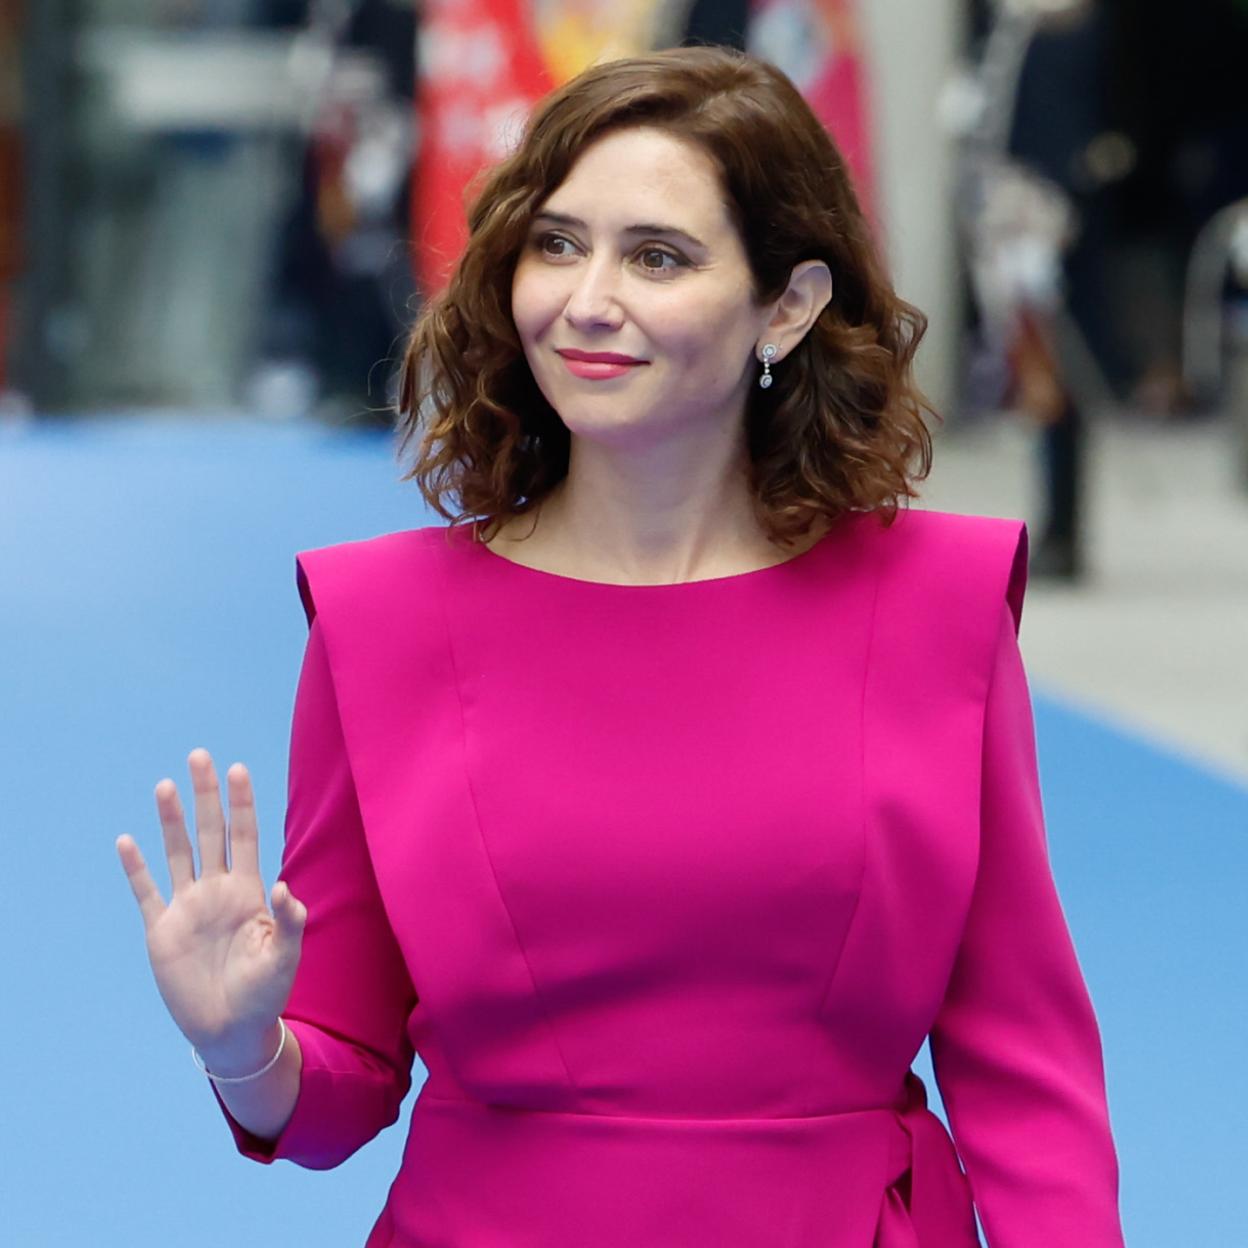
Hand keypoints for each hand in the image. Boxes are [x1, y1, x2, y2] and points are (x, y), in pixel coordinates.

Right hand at [117, 749, 306, 1068]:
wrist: (233, 1032)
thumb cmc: (266, 994)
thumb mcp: (285, 957)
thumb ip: (289, 922)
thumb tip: (285, 887)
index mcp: (249, 892)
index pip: (245, 836)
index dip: (241, 804)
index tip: (239, 769)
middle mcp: (218, 891)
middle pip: (210, 832)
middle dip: (206, 796)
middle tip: (200, 755)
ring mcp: (188, 908)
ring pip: (177, 853)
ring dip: (171, 821)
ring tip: (166, 786)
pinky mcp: (162, 931)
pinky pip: (147, 892)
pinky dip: (136, 868)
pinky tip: (127, 841)